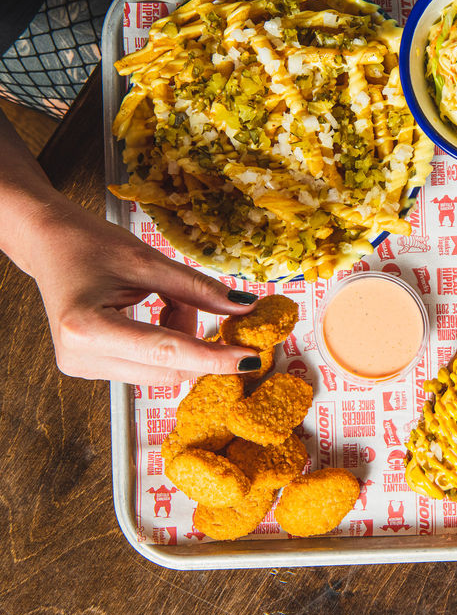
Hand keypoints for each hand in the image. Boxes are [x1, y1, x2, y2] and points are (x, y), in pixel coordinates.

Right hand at [23, 195, 261, 384]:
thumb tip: (245, 307)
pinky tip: (158, 311)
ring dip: (183, 340)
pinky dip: (168, 343)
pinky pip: (148, 366)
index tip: (251, 359)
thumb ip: (199, 289)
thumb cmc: (89, 244)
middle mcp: (81, 357)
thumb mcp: (150, 260)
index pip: (167, 352)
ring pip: (162, 370)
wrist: (48, 244)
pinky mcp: (91, 368)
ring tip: (170, 299)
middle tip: (211, 307)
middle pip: (167, 369)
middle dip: (200, 343)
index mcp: (87, 327)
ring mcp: (84, 367)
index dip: (214, 357)